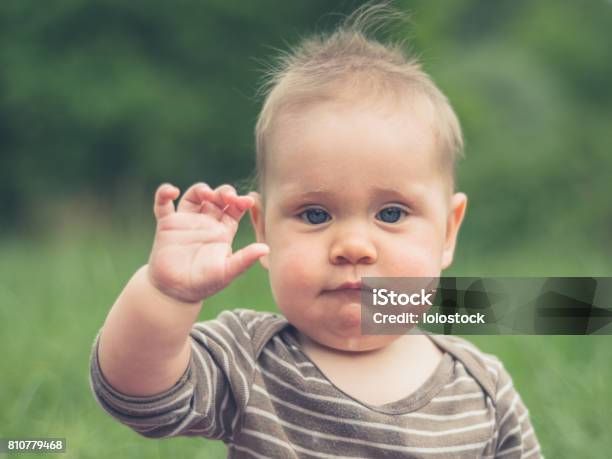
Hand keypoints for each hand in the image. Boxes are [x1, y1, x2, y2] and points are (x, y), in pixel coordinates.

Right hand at [147, 182, 268, 302]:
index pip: (235, 209)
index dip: (241, 201)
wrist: (175, 293)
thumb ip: (244, 260)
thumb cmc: (204, 284)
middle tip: (227, 197)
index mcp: (223, 231)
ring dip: (201, 189)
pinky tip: (172, 191)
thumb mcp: (226, 272)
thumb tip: (266, 249)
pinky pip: (162, 204)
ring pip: (194, 195)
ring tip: (206, 194)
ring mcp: (186, 222)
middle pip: (217, 198)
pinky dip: (164, 193)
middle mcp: (206, 223)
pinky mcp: (166, 225)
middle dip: (224, 192)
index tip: (247, 201)